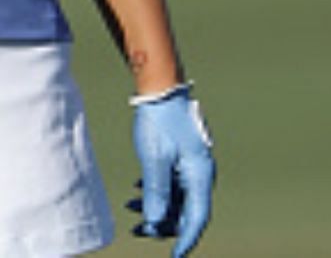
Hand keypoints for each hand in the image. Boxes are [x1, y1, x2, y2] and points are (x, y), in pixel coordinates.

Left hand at [130, 84, 215, 255]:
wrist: (159, 89)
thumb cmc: (159, 122)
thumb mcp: (154, 159)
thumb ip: (157, 192)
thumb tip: (156, 222)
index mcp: (200, 176)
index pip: (197, 217)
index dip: (185, 238)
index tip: (173, 255)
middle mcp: (200, 174)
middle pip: (186, 210)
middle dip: (163, 223)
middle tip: (138, 230)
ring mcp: (190, 166)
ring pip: (176, 197)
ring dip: (157, 206)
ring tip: (130, 208)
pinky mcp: (180, 158)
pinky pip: (172, 183)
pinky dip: (156, 191)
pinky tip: (138, 190)